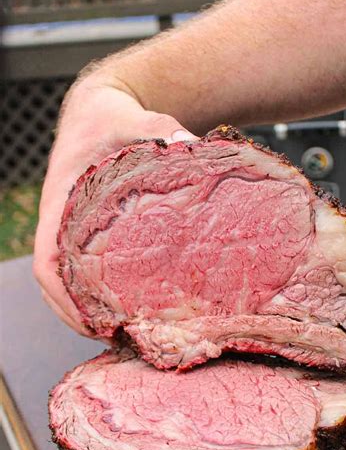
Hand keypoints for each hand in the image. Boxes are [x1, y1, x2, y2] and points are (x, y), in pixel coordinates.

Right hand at [33, 74, 196, 334]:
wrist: (101, 109)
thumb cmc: (111, 116)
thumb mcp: (135, 118)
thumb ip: (161, 130)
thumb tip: (194, 147)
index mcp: (60, 205)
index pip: (46, 263)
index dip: (62, 299)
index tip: (89, 323)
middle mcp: (60, 224)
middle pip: (56, 286)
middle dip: (79, 317)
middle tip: (118, 341)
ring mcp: (71, 232)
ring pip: (68, 283)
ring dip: (87, 312)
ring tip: (124, 337)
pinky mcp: (88, 234)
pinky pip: (84, 270)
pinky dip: (98, 295)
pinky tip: (128, 310)